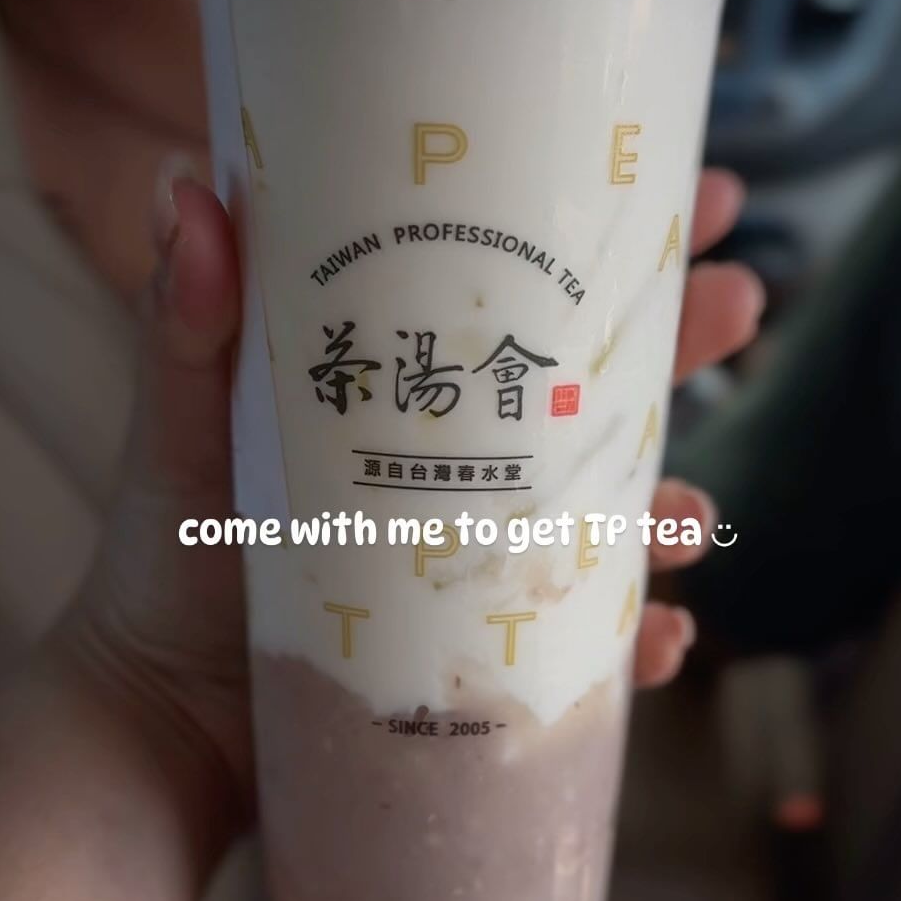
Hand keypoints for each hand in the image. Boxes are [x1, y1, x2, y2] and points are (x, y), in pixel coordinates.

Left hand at [53, 166, 760, 839]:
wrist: (162, 715)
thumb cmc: (171, 552)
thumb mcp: (187, 425)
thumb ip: (186, 321)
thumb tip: (180, 186)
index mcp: (414, 384)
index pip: (525, 293)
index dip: (613, 243)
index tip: (689, 193)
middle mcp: (467, 460)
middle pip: (602, 390)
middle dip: (684, 343)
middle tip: (739, 301)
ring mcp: (487, 556)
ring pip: (617, 515)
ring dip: (676, 505)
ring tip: (690, 516)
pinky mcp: (491, 650)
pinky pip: (588, 644)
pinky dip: (636, 642)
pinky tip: (662, 639)